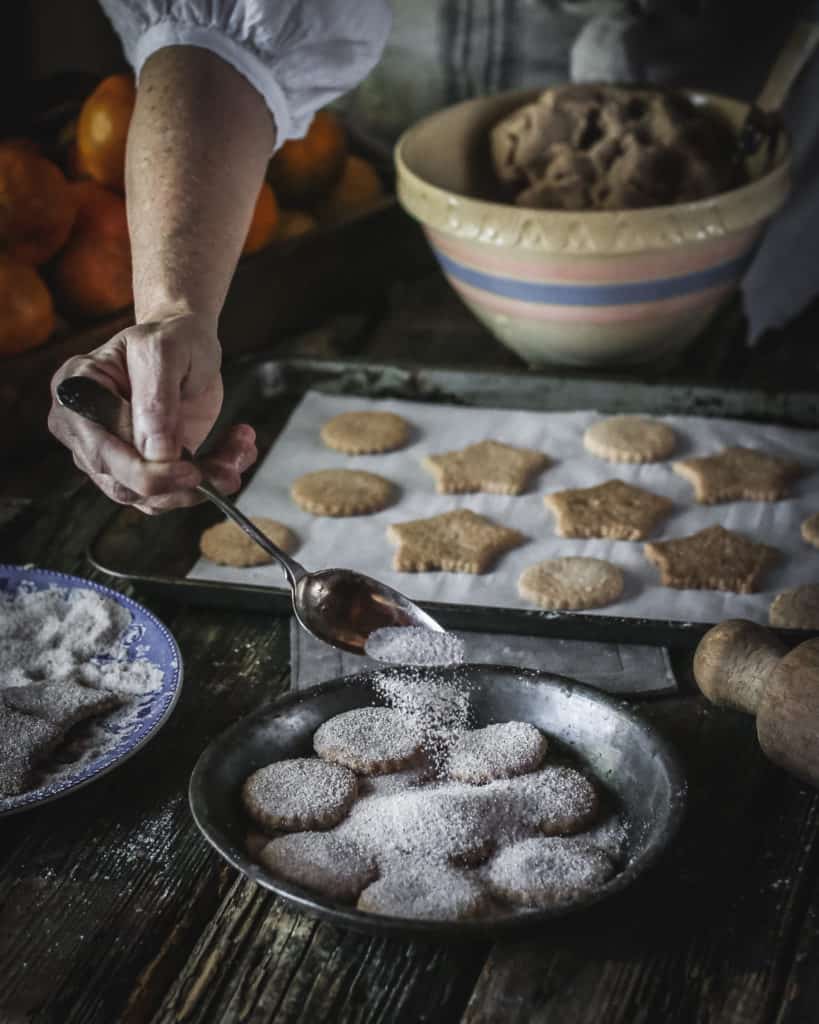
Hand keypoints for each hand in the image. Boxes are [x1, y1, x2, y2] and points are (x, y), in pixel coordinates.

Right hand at [48, 312, 256, 512]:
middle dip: (182, 485)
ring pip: (154, 498)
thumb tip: (156, 454)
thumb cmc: (172, 338)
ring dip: (205, 483)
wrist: (189, 343)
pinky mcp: (146, 468)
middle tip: (227, 471)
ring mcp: (115, 455)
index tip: (192, 469)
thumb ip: (156, 400)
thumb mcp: (164, 352)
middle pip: (124, 485)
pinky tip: (237, 453)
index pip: (103, 452)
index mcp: (76, 395)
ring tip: (241, 448)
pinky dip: (212, 480)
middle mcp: (86, 432)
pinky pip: (174, 493)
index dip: (146, 471)